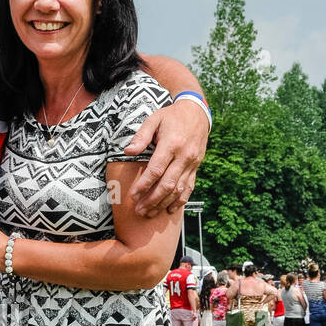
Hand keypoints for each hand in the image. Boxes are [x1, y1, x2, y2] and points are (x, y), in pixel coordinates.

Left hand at [124, 100, 209, 216]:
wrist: (198, 112)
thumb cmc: (172, 116)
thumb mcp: (154, 119)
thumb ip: (141, 136)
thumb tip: (128, 151)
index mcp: (172, 144)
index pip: (156, 170)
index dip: (144, 185)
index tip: (133, 196)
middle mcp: (184, 156)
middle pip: (167, 184)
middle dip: (152, 200)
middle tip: (139, 211)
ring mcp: (192, 163)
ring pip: (178, 189)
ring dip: (163, 204)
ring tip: (150, 213)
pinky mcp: (196, 167)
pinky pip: (189, 187)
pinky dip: (180, 201)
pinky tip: (169, 209)